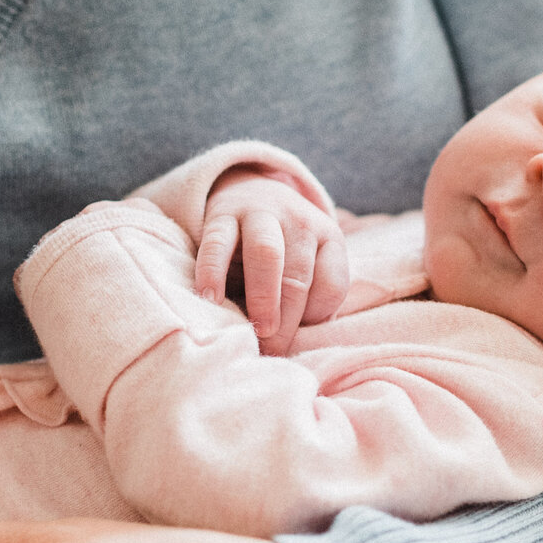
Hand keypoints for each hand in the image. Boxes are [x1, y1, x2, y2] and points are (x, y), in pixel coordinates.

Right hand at [193, 167, 347, 354]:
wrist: (251, 192)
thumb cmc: (281, 253)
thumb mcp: (307, 267)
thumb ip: (308, 302)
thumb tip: (298, 346)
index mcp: (327, 239)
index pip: (332, 285)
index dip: (317, 316)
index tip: (298, 335)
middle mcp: (299, 223)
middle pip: (299, 275)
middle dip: (288, 319)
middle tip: (274, 349)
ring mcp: (261, 214)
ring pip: (266, 253)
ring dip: (264, 296)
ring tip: (257, 330)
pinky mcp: (223, 214)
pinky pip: (218, 243)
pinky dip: (213, 271)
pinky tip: (210, 298)